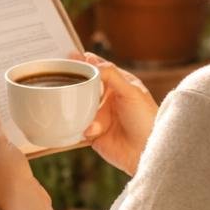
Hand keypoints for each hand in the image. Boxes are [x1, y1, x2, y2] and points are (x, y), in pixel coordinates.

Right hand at [74, 51, 157, 175]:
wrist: (146, 152)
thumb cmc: (145, 119)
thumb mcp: (131, 91)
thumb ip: (111, 74)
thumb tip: (90, 60)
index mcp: (119, 85)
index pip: (99, 68)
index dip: (85, 62)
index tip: (69, 56)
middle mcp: (108, 98)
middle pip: (85, 86)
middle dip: (75, 84)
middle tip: (64, 79)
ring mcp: (100, 116)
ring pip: (78, 106)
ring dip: (81, 111)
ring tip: (95, 120)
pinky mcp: (93, 133)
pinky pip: (77, 126)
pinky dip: (79, 127)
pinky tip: (90, 131)